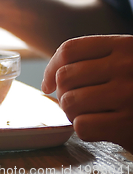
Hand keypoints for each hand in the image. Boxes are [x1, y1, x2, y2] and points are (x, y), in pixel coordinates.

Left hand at [42, 35, 132, 151]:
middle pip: (66, 76)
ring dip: (71, 112)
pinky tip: (96, 126)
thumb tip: (51, 79)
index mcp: (123, 45)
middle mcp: (125, 67)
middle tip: (73, 100)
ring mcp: (127, 96)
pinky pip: (82, 126)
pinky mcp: (128, 125)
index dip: (50, 66)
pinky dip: (83, 128)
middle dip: (62, 92)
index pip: (70, 49)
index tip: (48, 82)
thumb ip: (99, 57)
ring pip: (70, 102)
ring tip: (85, 113)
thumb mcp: (129, 57)